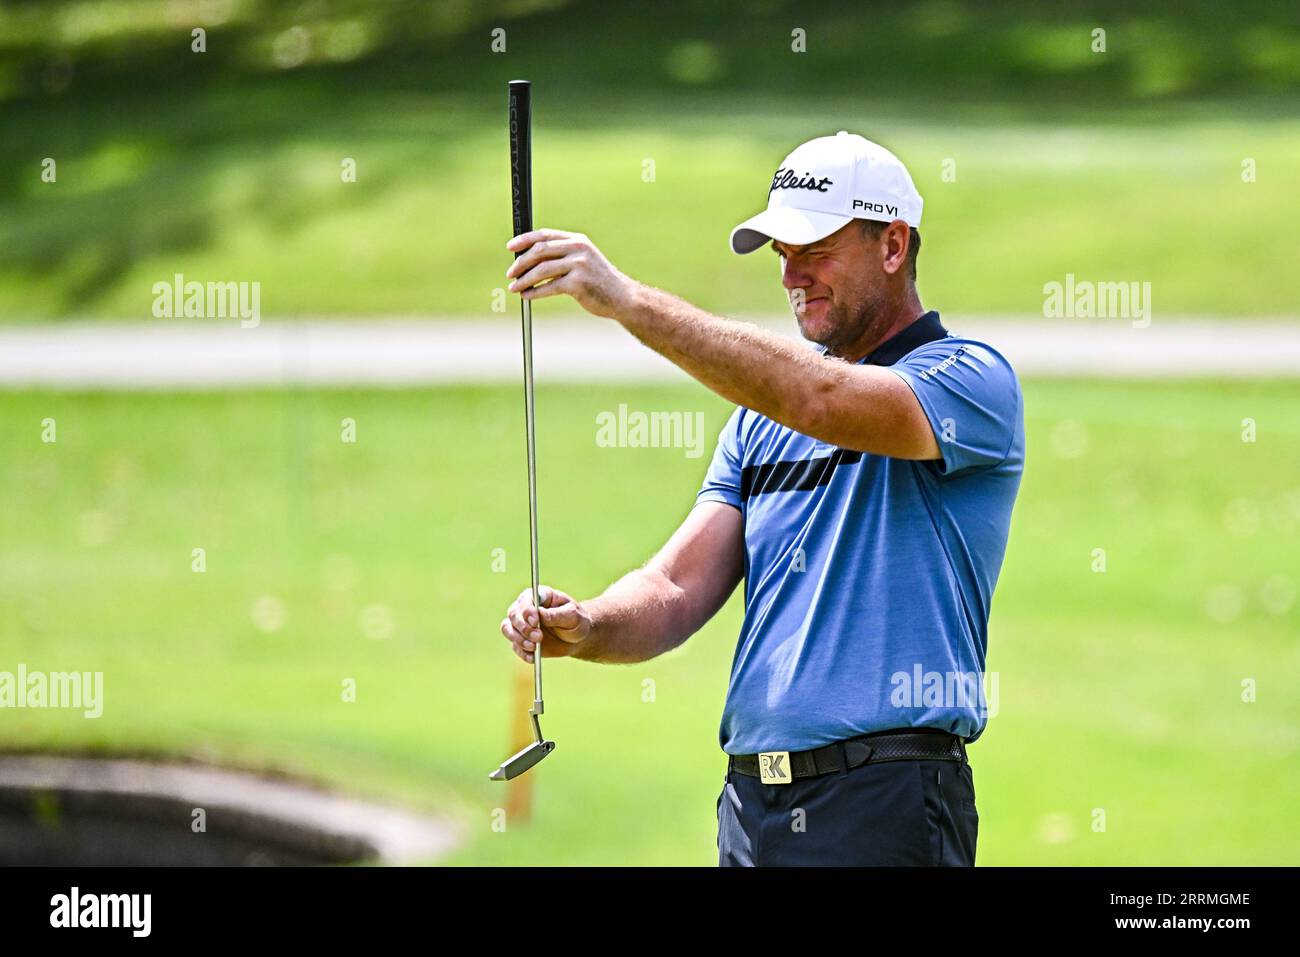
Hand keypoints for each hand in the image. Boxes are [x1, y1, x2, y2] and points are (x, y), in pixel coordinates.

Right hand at [500, 584, 591, 662]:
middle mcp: (526, 608)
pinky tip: (532, 657)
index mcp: (539, 597)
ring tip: (534, 647)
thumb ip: (557, 615)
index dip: (527, 610)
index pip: (526, 599)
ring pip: (508, 629)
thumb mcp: (573, 616)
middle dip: (524, 627)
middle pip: (513, 614)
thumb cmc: (576, 621)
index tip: (535, 621)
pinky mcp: (521, 639)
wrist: (576, 638)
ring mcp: (521, 624)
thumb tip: (540, 614)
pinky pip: (514, 646)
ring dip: (519, 639)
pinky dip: (521, 652)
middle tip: (538, 637)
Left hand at [505, 229, 637, 318]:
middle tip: (510, 273)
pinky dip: (534, 292)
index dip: (524, 240)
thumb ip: (561, 255)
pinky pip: (549, 287)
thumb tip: (528, 259)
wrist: (622, 297)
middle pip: (540, 251)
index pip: (544, 235)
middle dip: (521, 262)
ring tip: (514, 287)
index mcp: (577, 240)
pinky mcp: (578, 283)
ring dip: (524, 279)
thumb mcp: (582, 260)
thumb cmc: (597, 280)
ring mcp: (579, 265)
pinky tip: (526, 296)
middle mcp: (578, 249)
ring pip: (542, 270)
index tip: (510, 247)